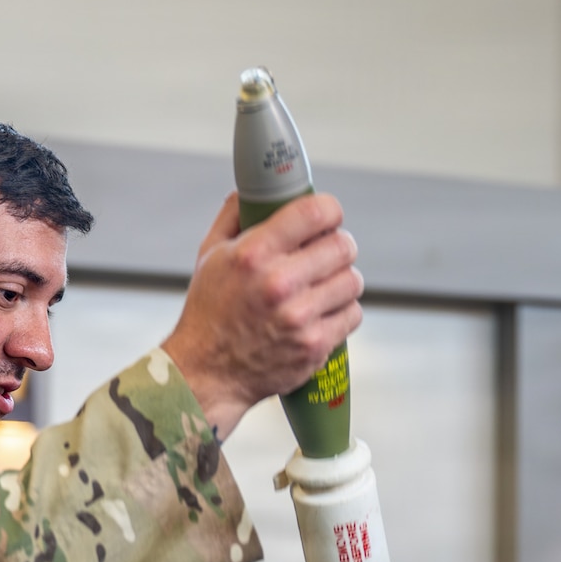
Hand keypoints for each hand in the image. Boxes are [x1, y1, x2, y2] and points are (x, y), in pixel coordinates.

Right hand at [160, 193, 363, 436]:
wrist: (207, 372)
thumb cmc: (209, 312)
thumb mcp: (211, 256)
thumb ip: (234, 216)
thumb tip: (255, 189)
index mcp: (254, 254)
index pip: (315, 213)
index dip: (330, 210)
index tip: (329, 216)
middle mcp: (280, 283)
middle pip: (343, 246)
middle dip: (339, 245)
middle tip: (330, 251)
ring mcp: (300, 317)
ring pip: (352, 281)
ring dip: (343, 280)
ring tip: (325, 284)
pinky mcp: (315, 345)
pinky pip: (352, 315)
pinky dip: (343, 311)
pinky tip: (324, 311)